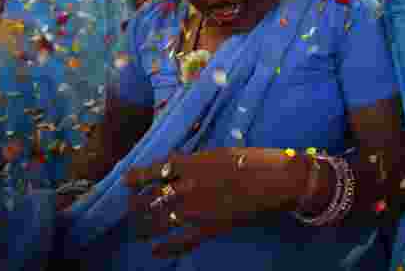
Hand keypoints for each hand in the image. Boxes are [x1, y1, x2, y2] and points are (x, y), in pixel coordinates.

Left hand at [125, 148, 303, 256]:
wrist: (277, 181)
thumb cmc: (256, 160)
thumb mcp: (222, 152)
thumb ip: (197, 160)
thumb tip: (179, 162)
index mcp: (191, 164)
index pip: (153, 171)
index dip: (136, 178)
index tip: (127, 181)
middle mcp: (187, 187)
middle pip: (150, 198)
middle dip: (137, 205)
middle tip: (132, 209)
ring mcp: (196, 210)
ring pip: (158, 221)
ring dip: (144, 227)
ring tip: (138, 231)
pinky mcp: (208, 228)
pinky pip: (180, 242)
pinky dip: (165, 249)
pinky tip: (155, 252)